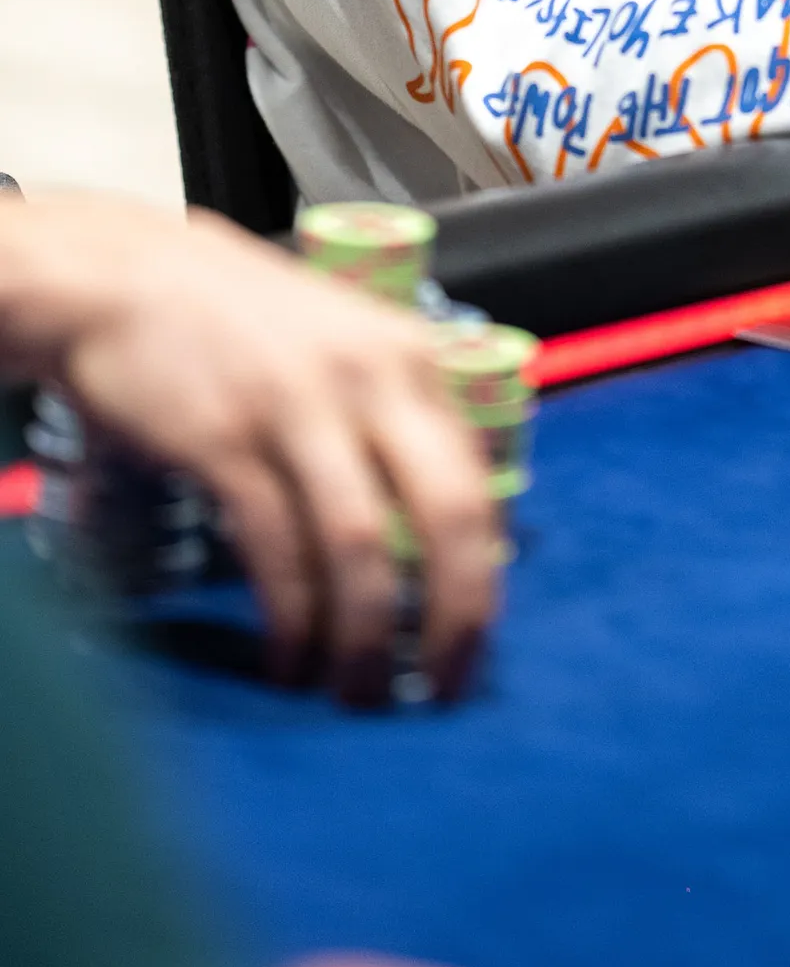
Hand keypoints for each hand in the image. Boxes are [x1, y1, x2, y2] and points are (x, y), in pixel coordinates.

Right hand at [0, 197, 499, 702]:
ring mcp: (299, 408)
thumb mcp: (347, 344)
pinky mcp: (227, 440)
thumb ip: (394, 417)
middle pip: (445, 515)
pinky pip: (277, 549)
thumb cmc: (242, 319)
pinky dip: (291, 616)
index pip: (478, 480)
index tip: (472, 640)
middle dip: (455, 617)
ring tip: (354, 690)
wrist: (128, 276)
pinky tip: (290, 656)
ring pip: (361, 546)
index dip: (484, 575)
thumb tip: (436, 531)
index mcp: (414, 357)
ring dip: (366, 637)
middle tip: (441, 687)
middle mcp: (371, 379)